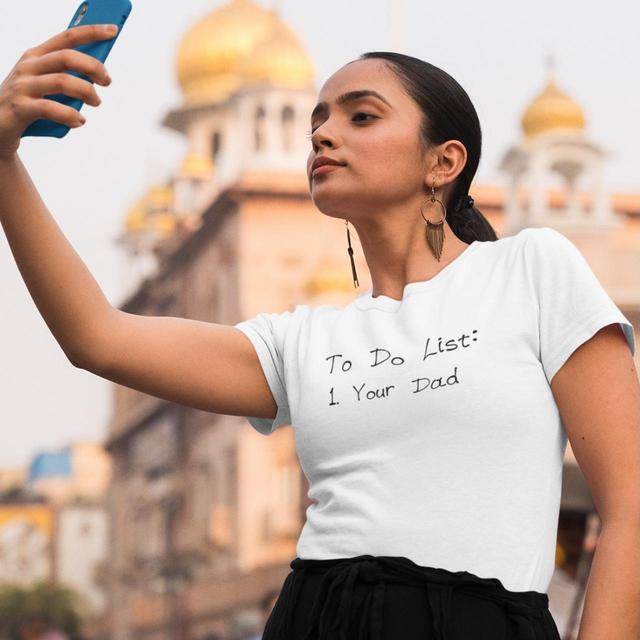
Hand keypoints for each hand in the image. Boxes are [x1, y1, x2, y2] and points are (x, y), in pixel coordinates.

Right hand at [0, 23, 116, 157]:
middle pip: (67, 58)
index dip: (91, 32)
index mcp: (36, 56)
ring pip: (62, 81)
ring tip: (96, 102)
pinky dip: (70, 115)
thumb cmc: (26, 104)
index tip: (112, 30)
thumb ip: (66, 77)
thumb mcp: (44, 85)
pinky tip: (79, 121)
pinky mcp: (20, 108)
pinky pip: (51, 108)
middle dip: (93, 67)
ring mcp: (23, 87)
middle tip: (107, 81)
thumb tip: (98, 76)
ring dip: (86, 92)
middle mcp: (28, 67)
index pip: (66, 37)